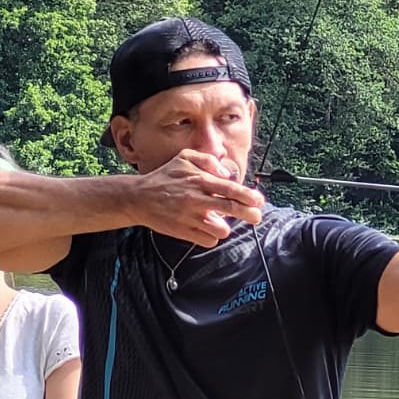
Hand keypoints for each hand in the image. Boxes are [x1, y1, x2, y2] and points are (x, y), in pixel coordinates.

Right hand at [134, 150, 264, 246]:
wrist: (139, 198)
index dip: (248, 196)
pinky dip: (211, 236)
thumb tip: (226, 172)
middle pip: (231, 209)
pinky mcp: (184, 232)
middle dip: (249, 214)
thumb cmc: (165, 177)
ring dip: (225, 226)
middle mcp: (196, 199)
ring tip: (219, 221)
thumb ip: (208, 160)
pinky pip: (208, 240)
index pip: (230, 189)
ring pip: (221, 229)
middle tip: (256, 217)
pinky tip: (206, 228)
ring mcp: (190, 217)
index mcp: (198, 180)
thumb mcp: (184, 158)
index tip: (259, 201)